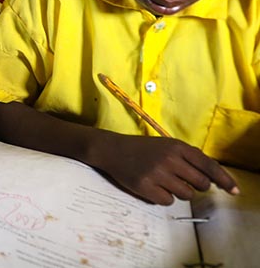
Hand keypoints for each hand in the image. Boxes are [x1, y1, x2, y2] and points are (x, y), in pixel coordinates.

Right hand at [94, 133, 238, 204]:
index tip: (235, 191)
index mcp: (176, 147)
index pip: (209, 166)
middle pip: (200, 184)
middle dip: (195, 185)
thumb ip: (189, 157)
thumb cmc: (142, 148)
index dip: (225, 180)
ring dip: (178, 192)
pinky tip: (153, 186)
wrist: (111, 149)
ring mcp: (157, 174)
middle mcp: (169, 159)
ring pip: (186, 195)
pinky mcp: (146, 187)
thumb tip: (213, 177)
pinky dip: (163, 197)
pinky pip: (168, 202)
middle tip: (182, 180)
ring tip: (163, 181)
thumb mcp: (166, 145)